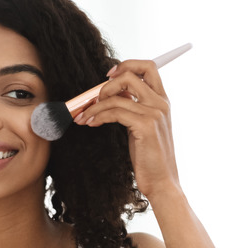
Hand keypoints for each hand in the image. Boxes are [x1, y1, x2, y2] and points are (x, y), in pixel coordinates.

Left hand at [75, 60, 179, 199]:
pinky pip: (114, 112)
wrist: (162, 182)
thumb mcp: (142, 126)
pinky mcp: (146, 126)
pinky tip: (90, 124)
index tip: (108, 76)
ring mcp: (154, 113)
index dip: (126, 65)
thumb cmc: (149, 157)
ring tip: (84, 117)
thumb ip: (133, 107)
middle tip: (94, 100)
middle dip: (106, 85)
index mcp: (162, 100)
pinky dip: (98, 116)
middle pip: (130, 75)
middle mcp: (161, 103)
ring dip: (94, 106)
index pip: (148, 67)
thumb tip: (109, 93)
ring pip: (116, 96)